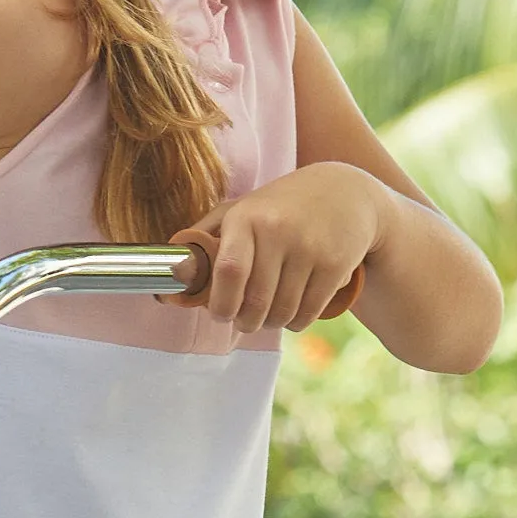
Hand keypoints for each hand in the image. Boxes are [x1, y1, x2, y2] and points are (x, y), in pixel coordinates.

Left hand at [173, 164, 382, 335]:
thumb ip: (206, 236)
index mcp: (247, 217)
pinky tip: (292, 311)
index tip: (220, 315)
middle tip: (245, 322)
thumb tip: (171, 272)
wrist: (345, 193)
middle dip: (246, 322)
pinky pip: (307, 313)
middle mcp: (278, 230)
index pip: (230, 272)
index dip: (222, 304)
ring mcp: (309, 249)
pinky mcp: (335, 265)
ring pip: (282, 313)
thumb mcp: (242, 208)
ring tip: (268, 315)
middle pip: (256, 302)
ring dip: (271, 324)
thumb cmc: (280, 207)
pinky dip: (296, 322)